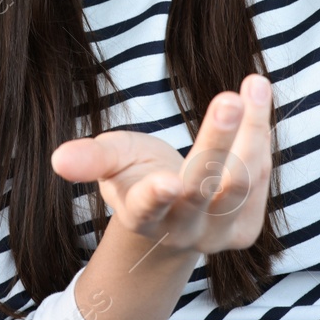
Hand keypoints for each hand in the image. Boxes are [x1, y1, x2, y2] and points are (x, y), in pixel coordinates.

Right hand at [51, 73, 273, 254]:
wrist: (173, 214)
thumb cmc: (138, 176)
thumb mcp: (113, 161)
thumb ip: (91, 159)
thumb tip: (58, 159)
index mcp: (141, 216)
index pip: (146, 209)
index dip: (155, 196)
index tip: (168, 180)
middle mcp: (181, 232)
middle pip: (202, 188)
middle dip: (217, 143)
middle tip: (228, 99)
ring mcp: (217, 235)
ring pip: (241, 182)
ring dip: (251, 130)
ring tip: (253, 84)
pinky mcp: (247, 229)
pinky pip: (261, 177)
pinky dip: (261, 133)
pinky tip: (256, 96)